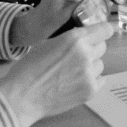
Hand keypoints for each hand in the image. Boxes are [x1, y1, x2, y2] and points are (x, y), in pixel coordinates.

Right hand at [0, 21, 115, 126]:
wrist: (22, 97)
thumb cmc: (29, 69)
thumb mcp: (48, 43)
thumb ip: (70, 39)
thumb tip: (85, 38)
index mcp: (75, 39)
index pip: (104, 29)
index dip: (103, 31)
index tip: (102, 33)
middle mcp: (86, 54)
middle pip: (103, 47)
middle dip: (93, 49)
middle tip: (78, 57)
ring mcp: (89, 74)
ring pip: (100, 64)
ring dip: (91, 66)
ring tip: (72, 72)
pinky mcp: (90, 91)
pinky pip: (100, 80)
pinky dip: (91, 81)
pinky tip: (76, 83)